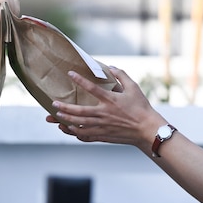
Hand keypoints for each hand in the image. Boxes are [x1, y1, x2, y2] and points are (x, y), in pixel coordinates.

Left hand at [0, 0, 19, 40]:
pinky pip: (9, 10)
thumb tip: (4, 9)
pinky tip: (10, 23)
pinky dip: (12, 15)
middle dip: (12, 7)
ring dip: (13, 11)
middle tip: (12, 21)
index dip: (8, 2)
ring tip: (11, 23)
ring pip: (11, 3)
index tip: (10, 14)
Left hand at [47, 67, 166, 148]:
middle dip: (65, 107)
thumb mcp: (134, 88)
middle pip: (80, 111)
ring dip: (67, 120)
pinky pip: (86, 135)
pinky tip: (69, 129)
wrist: (148, 130)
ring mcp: (103, 126)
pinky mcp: (103, 136)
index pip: (92, 88)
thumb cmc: (142, 108)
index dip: (80, 80)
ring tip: (57, 116)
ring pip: (80, 124)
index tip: (70, 73)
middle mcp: (104, 114)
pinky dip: (76, 133)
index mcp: (111, 100)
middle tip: (54, 103)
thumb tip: (111, 66)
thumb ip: (122, 76)